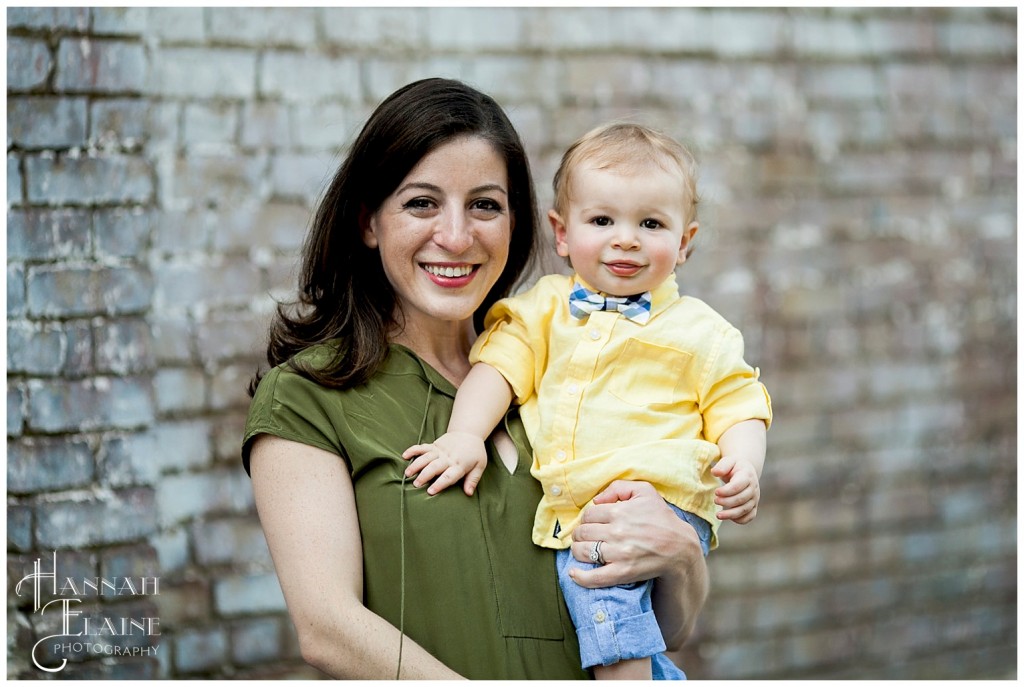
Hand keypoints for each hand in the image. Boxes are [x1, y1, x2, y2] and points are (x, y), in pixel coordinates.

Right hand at [402, 431, 486, 495]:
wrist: (469, 432)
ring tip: (407, 474)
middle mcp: (448, 458)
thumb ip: (473, 479)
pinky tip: (404, 455)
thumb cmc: (475, 452)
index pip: (448, 476)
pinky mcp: (434, 445)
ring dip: (416, 465)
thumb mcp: (479, 465)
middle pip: (434, 467)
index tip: (430, 491)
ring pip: (425, 458)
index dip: (439, 484)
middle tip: (416, 484)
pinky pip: (422, 447)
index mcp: (459, 465)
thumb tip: (469, 493)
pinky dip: (413, 450)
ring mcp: (440, 451)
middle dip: (424, 476)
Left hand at [568, 480, 703, 588]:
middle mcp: (617, 531)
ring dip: (578, 551)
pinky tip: (574, 573)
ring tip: (583, 550)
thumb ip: (619, 487)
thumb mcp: (645, 492)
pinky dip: (580, 577)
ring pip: (583, 552)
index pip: (588, 515)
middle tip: (585, 537)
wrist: (680, 548)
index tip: (591, 523)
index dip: (586, 519)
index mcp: (619, 511)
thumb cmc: (662, 518)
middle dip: (580, 534)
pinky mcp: (623, 572)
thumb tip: (597, 499)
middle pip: (582, 533)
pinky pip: (595, 577)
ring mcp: (619, 553)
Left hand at [711, 455, 759, 523]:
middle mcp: (754, 488)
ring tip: (718, 515)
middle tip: (715, 500)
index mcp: (747, 475)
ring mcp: (755, 498)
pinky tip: (729, 518)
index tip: (716, 492)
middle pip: (741, 499)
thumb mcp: (728, 461)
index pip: (737, 486)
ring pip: (745, 510)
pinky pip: (750, 516)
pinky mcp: (754, 506)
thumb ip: (722, 466)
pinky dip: (740, 520)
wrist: (745, 471)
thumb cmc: (734, 466)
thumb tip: (714, 472)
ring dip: (731, 514)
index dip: (726, 491)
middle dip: (726, 502)